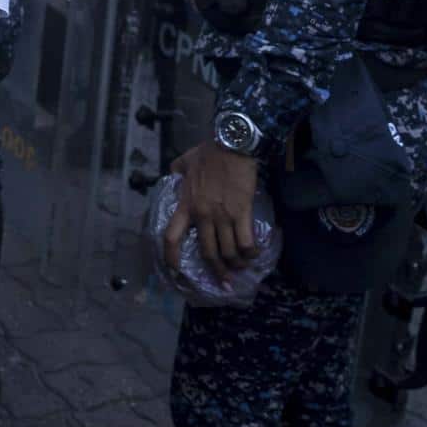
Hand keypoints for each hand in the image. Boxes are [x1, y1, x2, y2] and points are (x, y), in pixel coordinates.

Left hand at [164, 140, 260, 284]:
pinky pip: (245, 242)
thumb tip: (174, 174)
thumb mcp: (183, 161)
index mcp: (185, 205)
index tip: (176, 271)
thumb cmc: (208, 153)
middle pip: (207, 252)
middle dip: (216, 270)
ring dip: (235, 265)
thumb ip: (176, 171)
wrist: (231, 146)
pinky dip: (250, 253)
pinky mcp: (242, 213)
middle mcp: (202, 215)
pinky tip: (254, 255)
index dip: (172, 257)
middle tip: (224, 281)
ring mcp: (222, 216)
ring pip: (228, 251)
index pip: (172, 237)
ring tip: (240, 270)